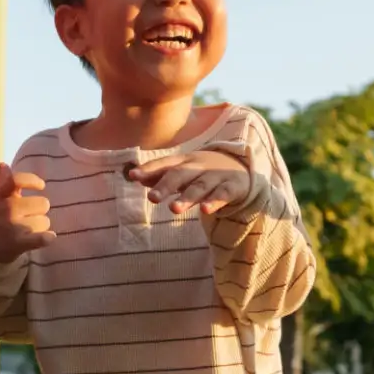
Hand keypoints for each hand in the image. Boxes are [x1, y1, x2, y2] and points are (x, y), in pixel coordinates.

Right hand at [0, 163, 53, 262]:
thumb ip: (0, 182)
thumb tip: (4, 165)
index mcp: (0, 196)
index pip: (17, 179)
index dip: (33, 180)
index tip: (41, 186)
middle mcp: (7, 210)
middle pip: (42, 203)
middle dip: (39, 210)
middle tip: (30, 216)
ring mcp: (14, 227)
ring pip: (45, 221)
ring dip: (41, 226)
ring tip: (29, 230)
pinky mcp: (20, 243)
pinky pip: (42, 238)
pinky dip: (48, 238)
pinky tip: (48, 237)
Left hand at [129, 150, 251, 215]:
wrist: (241, 167)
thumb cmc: (202, 172)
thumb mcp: (182, 171)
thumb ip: (159, 175)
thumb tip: (134, 176)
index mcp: (184, 162)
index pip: (164, 164)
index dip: (149, 169)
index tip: (133, 176)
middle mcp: (198, 167)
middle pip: (181, 174)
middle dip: (166, 185)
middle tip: (152, 198)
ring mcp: (215, 176)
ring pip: (200, 186)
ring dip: (187, 197)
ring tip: (174, 209)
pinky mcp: (232, 187)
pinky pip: (223, 195)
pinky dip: (214, 201)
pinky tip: (205, 211)